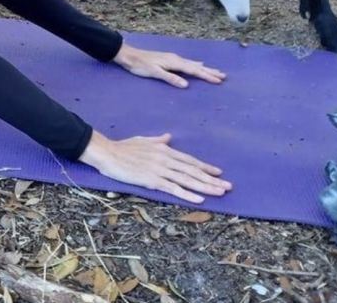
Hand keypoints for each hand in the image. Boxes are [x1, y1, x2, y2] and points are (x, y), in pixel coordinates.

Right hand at [81, 130, 230, 202]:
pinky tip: (199, 200)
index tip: (218, 173)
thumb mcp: (143, 140)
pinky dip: (187, 194)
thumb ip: (157, 140)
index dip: (205, 167)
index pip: (189, 160)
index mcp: (164, 150)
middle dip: (212, 179)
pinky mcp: (152, 180)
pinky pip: (173, 188)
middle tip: (228, 186)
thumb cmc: (122, 146)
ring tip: (221, 193)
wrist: (107, 152)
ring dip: (206, 187)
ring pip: (187, 180)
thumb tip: (168, 137)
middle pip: (193, 171)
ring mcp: (160, 170)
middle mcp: (166, 159)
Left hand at [113, 42, 225, 87]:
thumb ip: (170, 78)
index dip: (207, 76)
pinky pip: (188, 62)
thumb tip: (186, 85)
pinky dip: (196, 64)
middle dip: (210, 71)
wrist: (129, 55)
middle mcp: (176, 59)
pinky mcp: (169, 59)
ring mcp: (173, 58)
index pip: (194, 71)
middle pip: (197, 66)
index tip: (219, 81)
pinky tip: (198, 63)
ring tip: (216, 71)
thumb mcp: (154, 73)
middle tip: (224, 76)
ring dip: (205, 68)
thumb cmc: (140, 65)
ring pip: (193, 64)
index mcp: (174, 62)